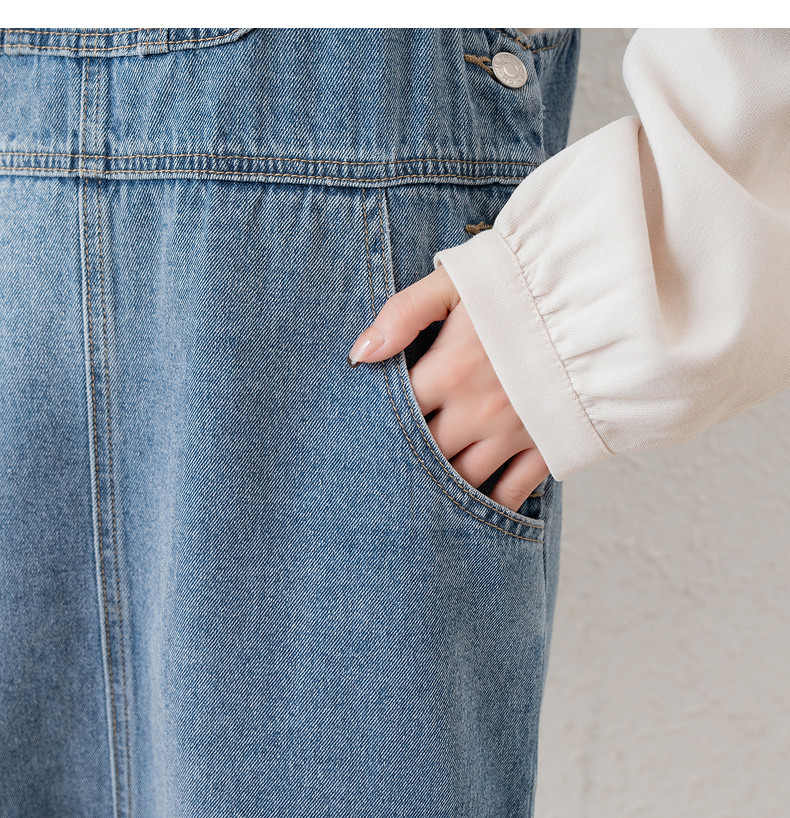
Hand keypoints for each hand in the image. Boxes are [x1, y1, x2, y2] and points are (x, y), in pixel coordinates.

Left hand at [347, 263, 548, 512]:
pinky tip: (475, 501)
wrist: (602, 299)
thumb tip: (360, 355)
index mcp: (451, 370)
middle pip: (425, 453)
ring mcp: (514, 433)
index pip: (397, 412)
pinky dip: (492, 502)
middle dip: (407, 457)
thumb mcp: (458, 282)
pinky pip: (513, 491)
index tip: (368, 426)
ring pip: (463, 479)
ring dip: (443, 483)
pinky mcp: (548, 445)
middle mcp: (478, 411)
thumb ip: (404, 313)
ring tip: (425, 485)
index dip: (378, 420)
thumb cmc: (525, 284)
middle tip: (390, 461)